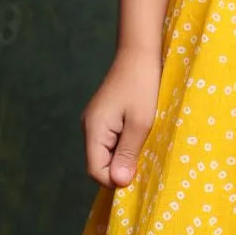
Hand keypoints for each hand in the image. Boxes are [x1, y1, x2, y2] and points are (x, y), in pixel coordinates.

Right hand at [80, 50, 161, 188]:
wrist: (139, 52)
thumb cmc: (143, 85)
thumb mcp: (141, 123)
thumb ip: (128, 153)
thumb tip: (119, 182)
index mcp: (94, 129)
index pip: (96, 170)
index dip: (116, 179)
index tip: (140, 175)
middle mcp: (89, 127)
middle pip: (100, 163)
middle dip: (121, 168)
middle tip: (146, 160)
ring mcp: (95, 121)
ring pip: (107, 152)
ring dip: (125, 155)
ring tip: (145, 146)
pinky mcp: (104, 116)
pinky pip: (111, 140)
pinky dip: (125, 144)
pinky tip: (141, 136)